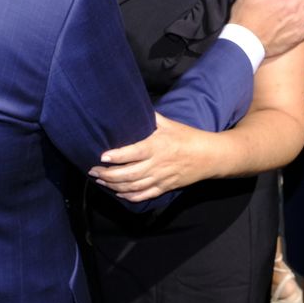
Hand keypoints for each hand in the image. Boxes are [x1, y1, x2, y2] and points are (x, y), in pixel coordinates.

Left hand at [90, 115, 210, 201]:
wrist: (209, 156)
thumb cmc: (188, 137)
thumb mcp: (169, 124)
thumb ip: (151, 117)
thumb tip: (134, 105)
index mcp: (157, 146)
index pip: (133, 153)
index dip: (117, 156)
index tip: (102, 156)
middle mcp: (157, 164)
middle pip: (128, 174)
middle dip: (108, 174)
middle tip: (93, 171)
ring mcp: (161, 178)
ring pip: (133, 187)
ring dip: (114, 186)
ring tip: (100, 181)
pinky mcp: (165, 187)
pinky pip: (145, 195)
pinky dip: (130, 197)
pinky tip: (119, 194)